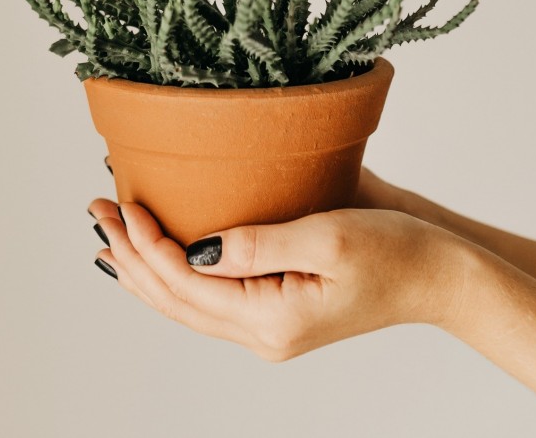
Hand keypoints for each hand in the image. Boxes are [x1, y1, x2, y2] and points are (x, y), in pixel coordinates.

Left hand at [88, 199, 461, 360]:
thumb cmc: (396, 252)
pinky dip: (172, 280)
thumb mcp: (330, 239)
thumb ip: (257, 244)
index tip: (121, 203)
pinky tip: (157, 263)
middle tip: (97, 212)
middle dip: (129, 256)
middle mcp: (261, 333)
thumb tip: (193, 248)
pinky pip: (207, 301)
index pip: (184, 282)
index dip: (145, 243)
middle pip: (173, 299)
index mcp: (271, 318)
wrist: (438, 277)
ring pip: (184, 305)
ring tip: (109, 238)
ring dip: (143, 270)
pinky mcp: (275, 312)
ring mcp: (266, 328)